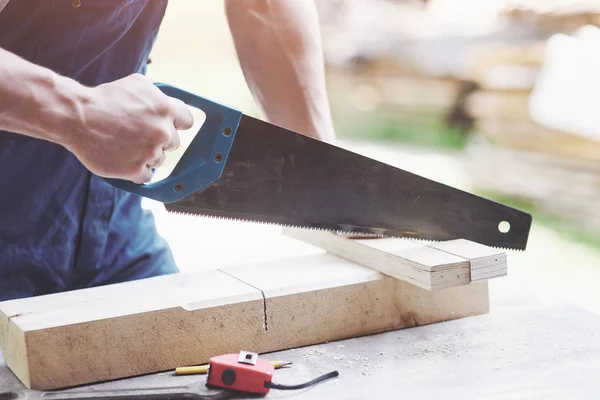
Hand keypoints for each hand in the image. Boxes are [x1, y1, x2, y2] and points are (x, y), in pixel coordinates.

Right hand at [64, 74, 193, 183]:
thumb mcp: (138, 85)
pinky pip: (147, 176)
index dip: (176, 124)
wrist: (77, 117)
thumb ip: (159, 97)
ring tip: (126, 145)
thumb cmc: (104, 99)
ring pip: (160, 160)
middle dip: (160, 140)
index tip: (169, 127)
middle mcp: (162, 131)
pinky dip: (137, 170)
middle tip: (140, 135)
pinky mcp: (136, 169)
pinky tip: (124, 159)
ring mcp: (150, 152)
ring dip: (148, 155)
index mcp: (165, 109)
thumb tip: (170, 107)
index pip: (187, 121)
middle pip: (174, 143)